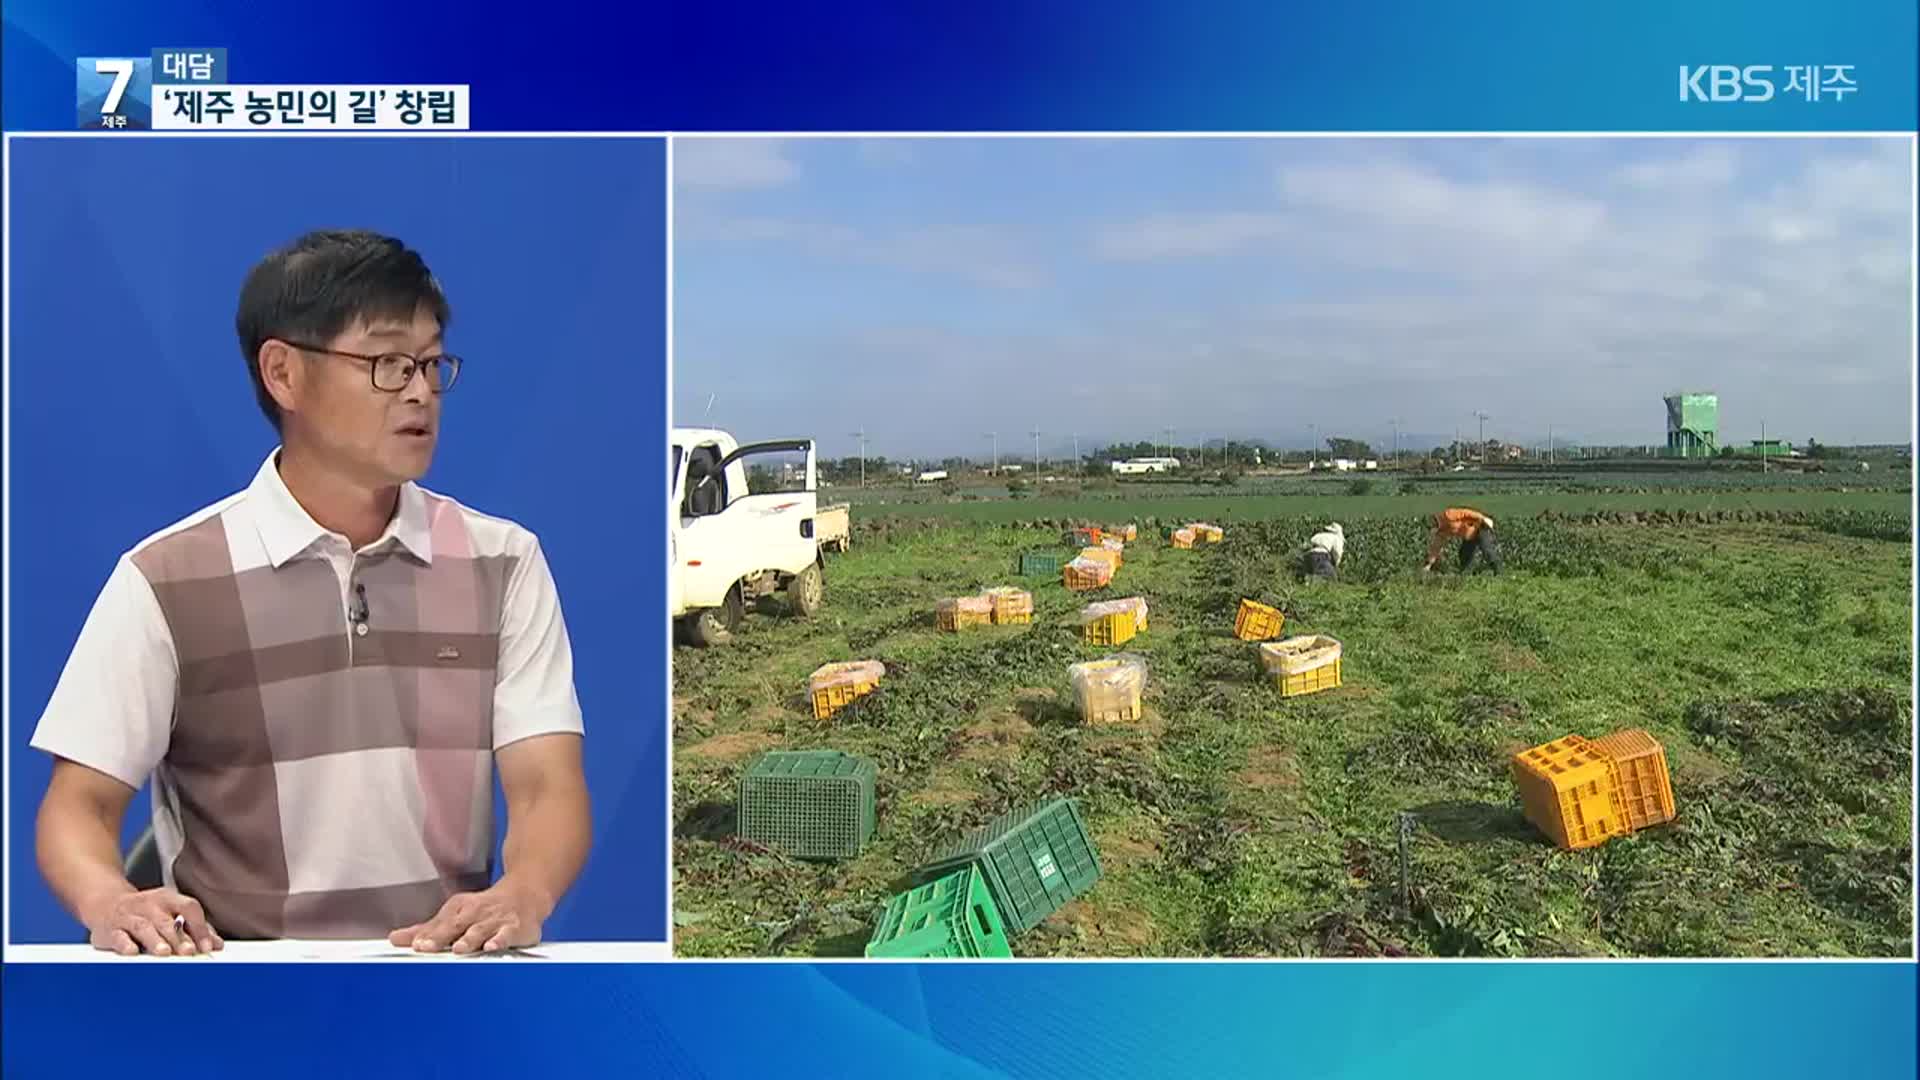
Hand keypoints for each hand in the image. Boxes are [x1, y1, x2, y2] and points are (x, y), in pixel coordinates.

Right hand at [87, 888, 222, 956]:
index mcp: (169, 899)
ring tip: (164, 953)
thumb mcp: (170, 914)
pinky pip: (118, 936)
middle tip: (188, 953)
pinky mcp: (111, 929)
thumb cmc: (147, 913)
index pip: (189, 908)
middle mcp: (150, 905)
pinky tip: (132, 952)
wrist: (107, 903)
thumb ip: (193, 929)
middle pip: (167, 921)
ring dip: (155, 940)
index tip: (208, 946)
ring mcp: (129, 916)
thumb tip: (217, 945)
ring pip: (143, 927)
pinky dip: (125, 944)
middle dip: (178, 937)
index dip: (200, 927)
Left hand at [389, 882, 545, 953]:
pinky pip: (507, 933)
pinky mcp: (514, 927)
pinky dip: (500, 939)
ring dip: (469, 939)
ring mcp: (495, 919)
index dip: (426, 935)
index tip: (414, 945)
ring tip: (458, 949)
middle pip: (455, 925)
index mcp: (459, 909)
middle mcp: (475, 913)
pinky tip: (492, 946)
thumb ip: (427, 930)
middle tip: (425, 947)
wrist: (525, 895)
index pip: (439, 923)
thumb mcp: (456, 914)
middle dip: (441, 936)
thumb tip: (395, 939)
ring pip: (480, 929)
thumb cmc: (486, 909)